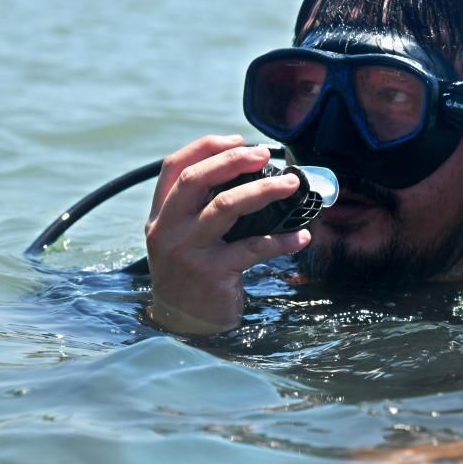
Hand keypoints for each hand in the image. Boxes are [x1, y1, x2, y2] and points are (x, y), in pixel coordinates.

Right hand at [145, 134, 310, 333]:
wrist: (185, 324)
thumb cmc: (194, 273)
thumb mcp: (184, 237)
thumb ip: (202, 208)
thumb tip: (250, 173)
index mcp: (161, 214)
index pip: (174, 167)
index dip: (206, 146)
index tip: (239, 139)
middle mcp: (168, 229)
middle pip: (196, 179)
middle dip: (233, 160)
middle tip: (265, 154)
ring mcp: (187, 250)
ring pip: (225, 206)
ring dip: (263, 191)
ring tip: (292, 185)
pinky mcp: (210, 272)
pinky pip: (253, 248)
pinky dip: (282, 240)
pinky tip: (302, 237)